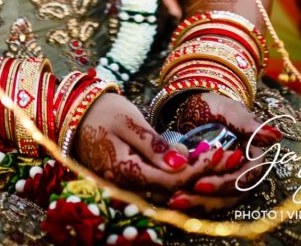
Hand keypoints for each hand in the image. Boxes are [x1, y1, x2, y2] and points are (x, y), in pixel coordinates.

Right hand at [73, 93, 246, 197]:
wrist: (74, 113)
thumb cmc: (102, 112)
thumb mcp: (129, 121)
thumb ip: (154, 145)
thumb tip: (181, 164)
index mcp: (125, 171)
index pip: (170, 180)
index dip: (197, 169)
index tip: (218, 152)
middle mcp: (125, 186)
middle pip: (171, 189)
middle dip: (200, 174)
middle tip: (226, 157)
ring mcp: (125, 186)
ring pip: (165, 189)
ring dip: (190, 176)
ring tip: (215, 158)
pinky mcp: (127, 181)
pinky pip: (155, 184)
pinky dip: (175, 174)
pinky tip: (190, 160)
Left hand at [167, 92, 283, 211]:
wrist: (193, 107)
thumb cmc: (214, 106)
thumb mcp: (228, 110)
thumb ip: (248, 124)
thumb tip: (276, 136)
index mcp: (253, 155)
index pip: (247, 177)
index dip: (226, 183)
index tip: (201, 183)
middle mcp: (243, 172)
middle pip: (232, 195)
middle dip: (207, 199)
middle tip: (179, 196)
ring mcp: (228, 180)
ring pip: (219, 201)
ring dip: (197, 204)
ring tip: (174, 200)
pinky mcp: (213, 185)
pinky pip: (206, 200)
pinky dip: (191, 202)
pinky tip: (172, 200)